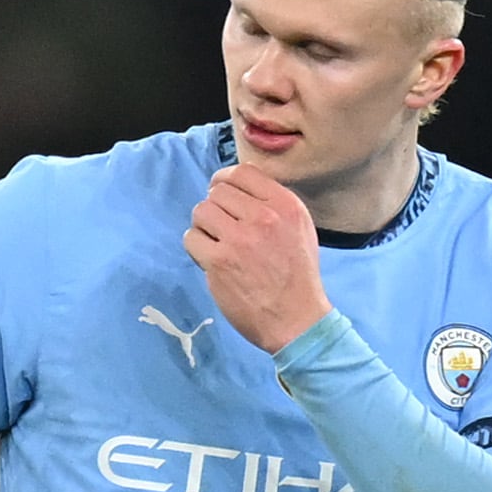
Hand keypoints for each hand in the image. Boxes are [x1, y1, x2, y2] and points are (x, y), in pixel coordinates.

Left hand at [184, 164, 331, 354]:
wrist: (296, 320)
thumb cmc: (298, 276)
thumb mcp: (300, 229)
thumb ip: (273, 205)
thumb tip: (238, 188)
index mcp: (285, 206)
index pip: (243, 172)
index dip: (224, 179)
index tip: (220, 192)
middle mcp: (263, 217)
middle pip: (217, 192)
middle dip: (215, 207)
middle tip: (221, 227)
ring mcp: (239, 239)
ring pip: (201, 212)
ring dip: (203, 226)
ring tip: (216, 242)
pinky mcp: (218, 262)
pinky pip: (191, 238)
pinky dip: (196, 247)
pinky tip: (209, 258)